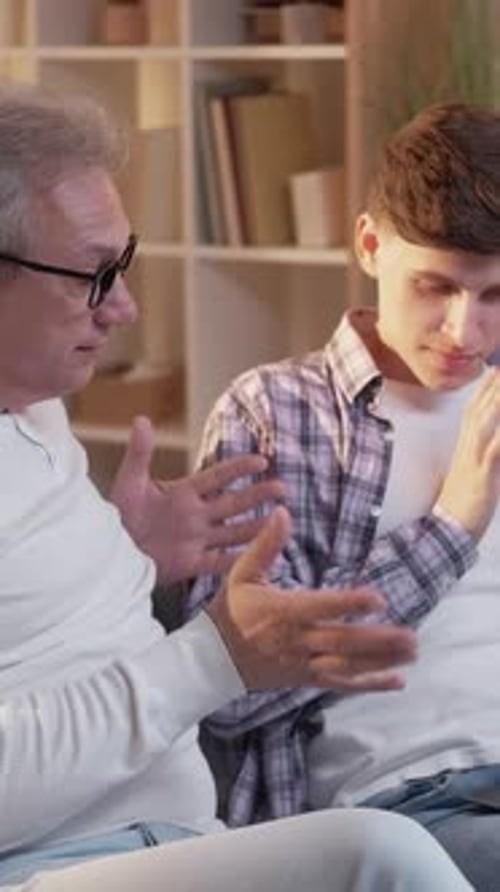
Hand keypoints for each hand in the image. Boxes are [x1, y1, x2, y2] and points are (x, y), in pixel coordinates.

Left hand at [111, 416, 285, 584]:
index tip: (261, 461)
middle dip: (257, 495)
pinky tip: (258, 557)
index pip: (216, 477)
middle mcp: (194, 516)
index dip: (238, 469)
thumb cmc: (117, 515)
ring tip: (279, 520)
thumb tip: (142, 419)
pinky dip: (237, 560)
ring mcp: (194, 540)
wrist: (110, 549)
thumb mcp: (129, 482)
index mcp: (182, 493)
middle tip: (283, 488)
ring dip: (254, 526)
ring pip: (232, 532)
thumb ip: (139, 453)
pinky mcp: (188, 564)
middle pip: (232, 503)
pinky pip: (217, 562)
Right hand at [207, 506, 417, 691]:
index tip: (378, 599)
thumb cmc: (230, 610)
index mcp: (284, 611)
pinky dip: (369, 685)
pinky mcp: (305, 678)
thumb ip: (265, 544)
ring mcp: (303, 663)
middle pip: (343, 643)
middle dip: (378, 641)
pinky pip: (340, 684)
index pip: (322, 607)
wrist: (212, 658)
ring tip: (412, 654)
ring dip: (381, 662)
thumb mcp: (242, 572)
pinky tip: (397, 682)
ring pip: (347, 666)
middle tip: (411, 637)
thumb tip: (282, 511)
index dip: (350, 604)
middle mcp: (297, 640)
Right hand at [436, 368, 499, 539]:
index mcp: (465, 448)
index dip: (485, 390)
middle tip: (499, 368)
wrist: (449, 529)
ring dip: (495, 404)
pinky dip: (498, 437)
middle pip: (479, 411)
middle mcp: (468, 449)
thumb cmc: (463, 504)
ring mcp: (473, 460)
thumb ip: (483, 455)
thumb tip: (491, 444)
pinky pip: (493, 452)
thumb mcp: (473, 473)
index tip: (494, 371)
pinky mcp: (481, 476)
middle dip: (492, 388)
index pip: (474, 412)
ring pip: (485, 424)